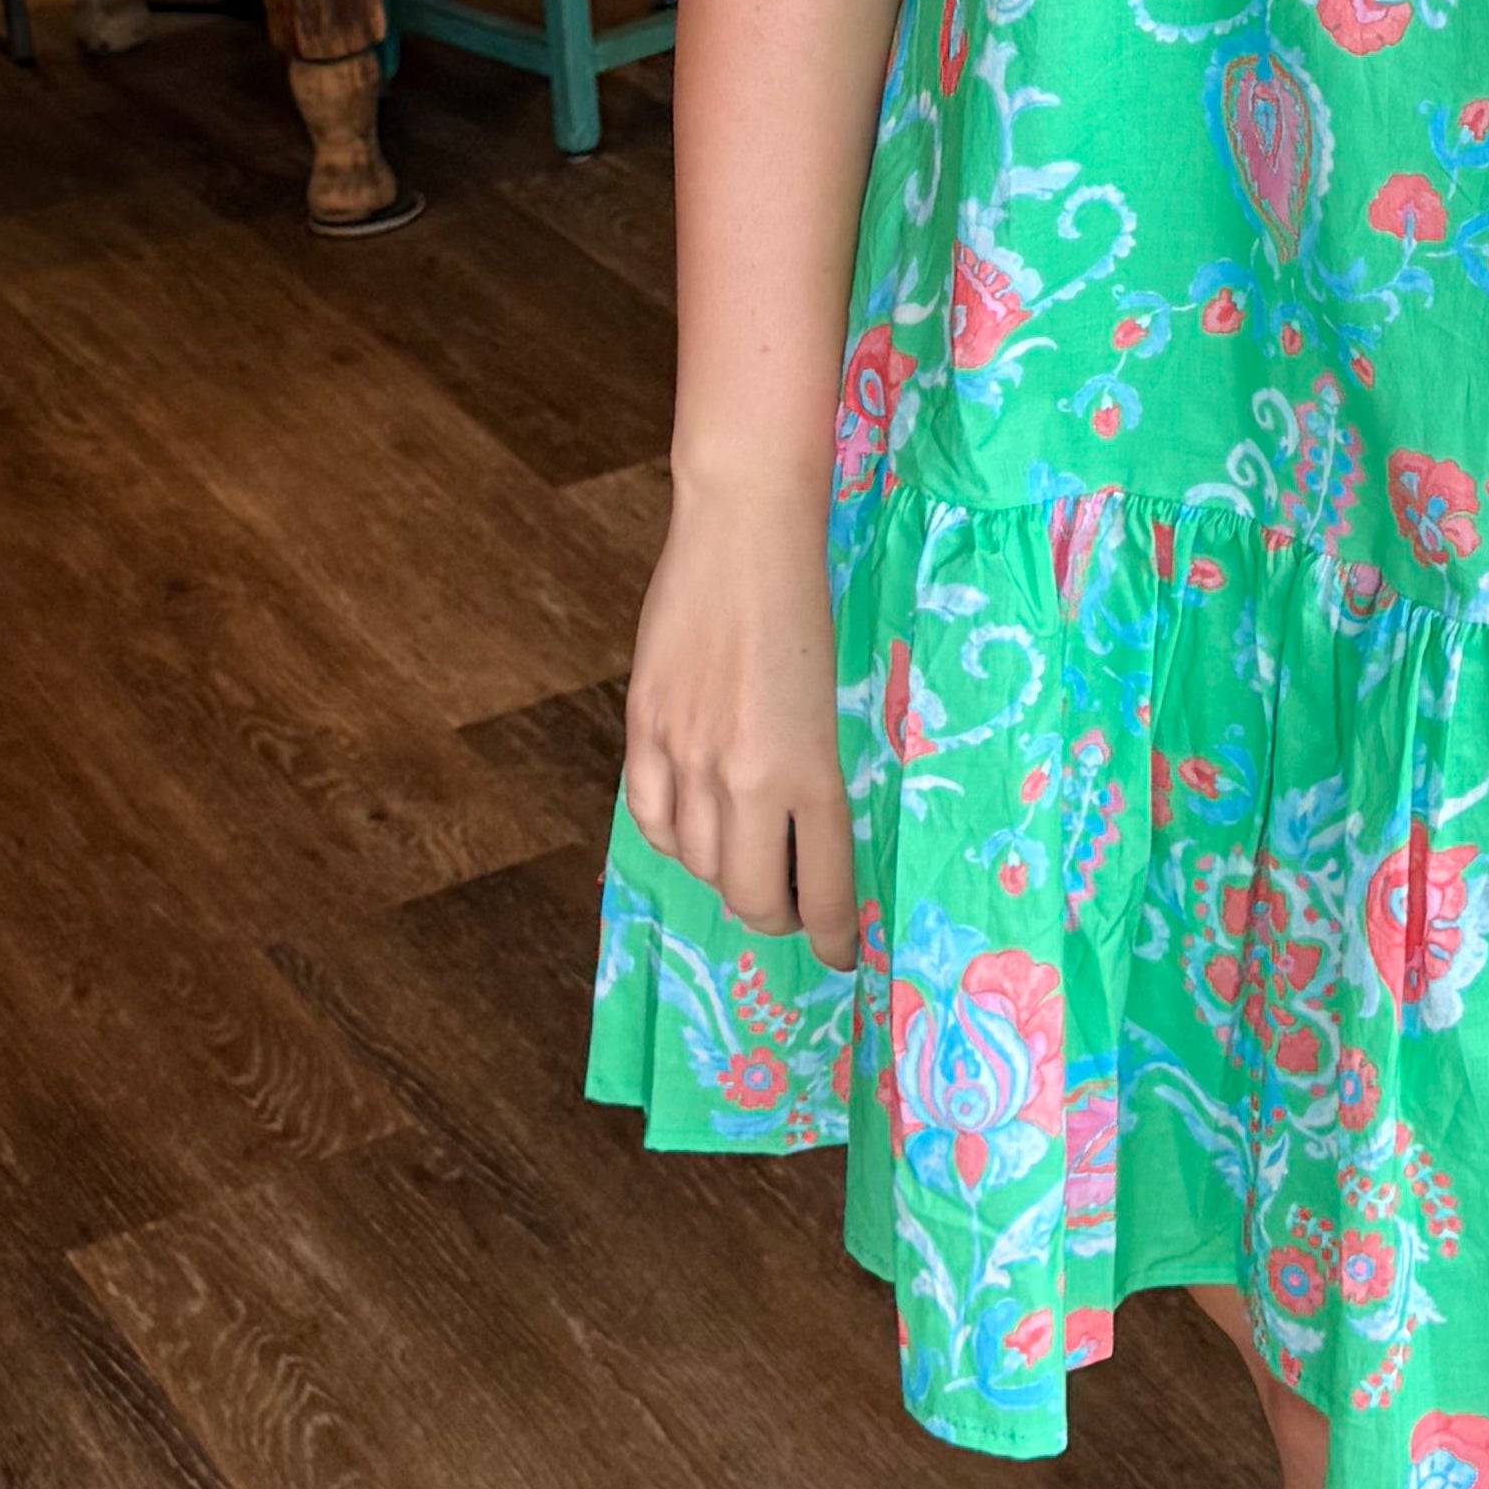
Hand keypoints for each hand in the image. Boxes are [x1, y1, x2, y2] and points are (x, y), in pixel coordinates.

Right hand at [621, 480, 860, 978]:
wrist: (745, 534)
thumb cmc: (807, 608)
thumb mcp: (829, 703)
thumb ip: (812, 773)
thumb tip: (806, 840)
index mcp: (811, 769)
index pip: (821, 885)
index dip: (833, 934)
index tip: (844, 953)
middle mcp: (746, 775)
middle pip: (752, 895)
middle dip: (778, 917)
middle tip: (793, 908)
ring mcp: (686, 755)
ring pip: (697, 864)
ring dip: (725, 876)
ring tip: (745, 860)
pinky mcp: (643, 729)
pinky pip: (649, 821)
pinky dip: (671, 839)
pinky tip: (690, 828)